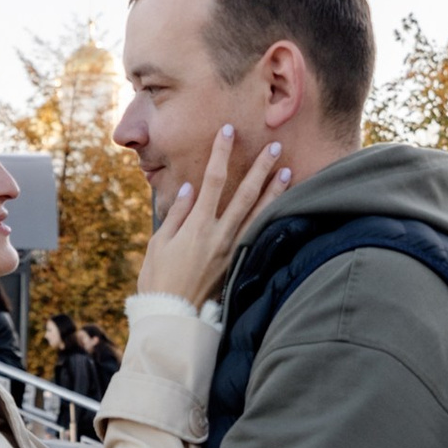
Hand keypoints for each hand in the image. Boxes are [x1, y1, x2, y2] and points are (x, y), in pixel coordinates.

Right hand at [134, 122, 292, 309]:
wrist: (174, 317)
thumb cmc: (159, 280)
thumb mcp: (159, 244)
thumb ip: (177, 215)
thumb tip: (190, 189)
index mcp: (197, 227)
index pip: (213, 181)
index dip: (221, 154)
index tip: (228, 131)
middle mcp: (219, 236)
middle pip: (245, 194)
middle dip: (260, 168)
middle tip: (275, 146)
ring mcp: (232, 250)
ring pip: (258, 215)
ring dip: (274, 192)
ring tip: (288, 171)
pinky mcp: (237, 264)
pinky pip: (257, 235)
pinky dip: (270, 219)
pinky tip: (281, 209)